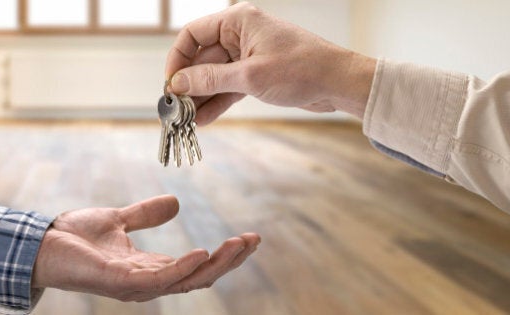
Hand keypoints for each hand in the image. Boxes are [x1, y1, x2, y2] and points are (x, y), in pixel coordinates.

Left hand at [32, 195, 259, 301]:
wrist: (42, 243)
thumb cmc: (75, 237)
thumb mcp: (120, 219)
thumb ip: (146, 215)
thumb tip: (176, 203)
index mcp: (150, 268)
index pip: (197, 266)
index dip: (223, 255)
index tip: (248, 237)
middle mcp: (148, 282)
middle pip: (200, 276)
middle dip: (230, 261)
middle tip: (253, 241)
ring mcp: (136, 285)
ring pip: (188, 280)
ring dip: (217, 264)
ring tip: (239, 244)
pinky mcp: (121, 282)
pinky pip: (161, 279)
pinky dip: (185, 268)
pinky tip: (203, 252)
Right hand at [165, 2, 376, 123]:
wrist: (338, 83)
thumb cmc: (302, 69)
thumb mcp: (250, 76)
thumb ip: (211, 79)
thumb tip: (178, 84)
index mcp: (238, 21)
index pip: (193, 34)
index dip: (178, 58)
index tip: (170, 84)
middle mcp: (240, 35)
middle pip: (202, 58)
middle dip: (189, 84)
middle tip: (175, 109)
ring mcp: (248, 55)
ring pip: (214, 76)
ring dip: (201, 97)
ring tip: (187, 121)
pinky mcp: (256, 75)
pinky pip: (229, 87)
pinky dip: (218, 102)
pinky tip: (204, 120)